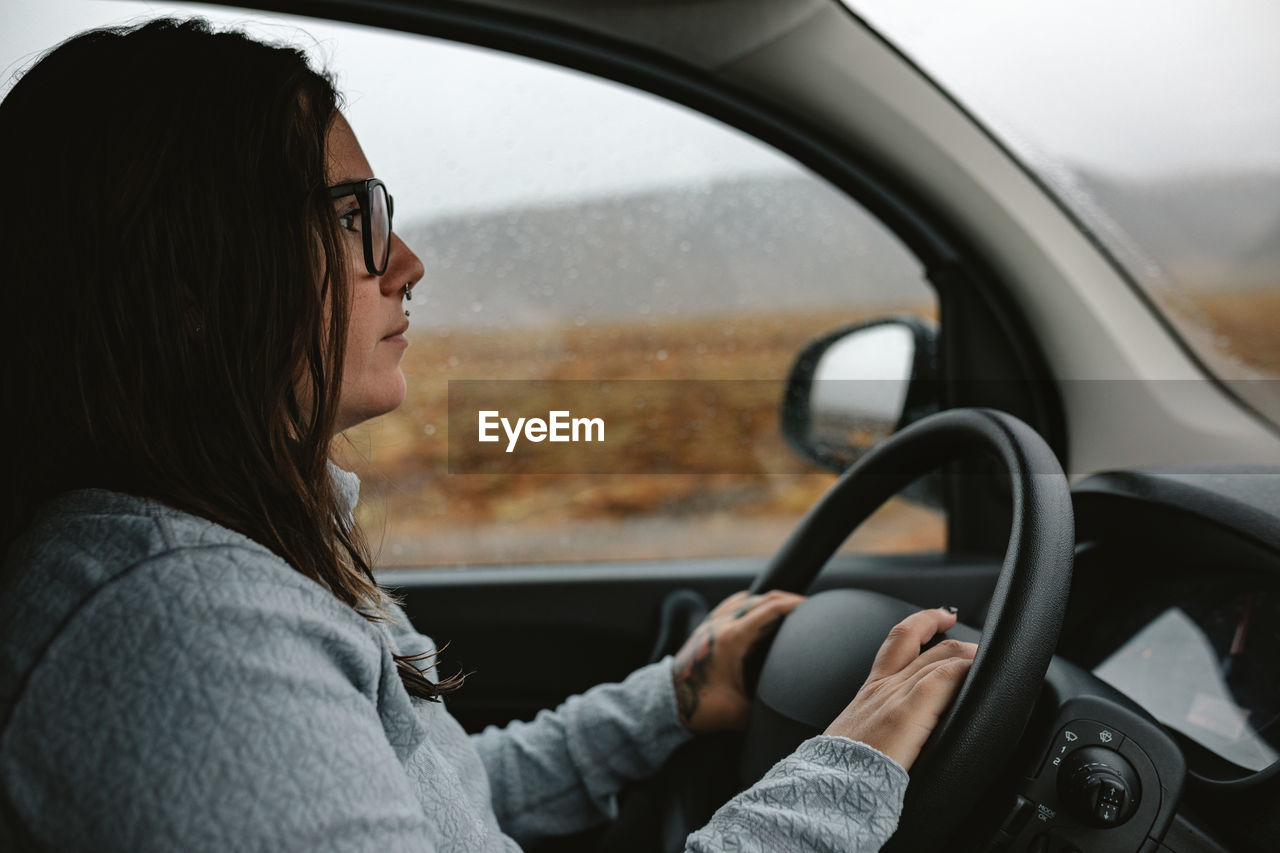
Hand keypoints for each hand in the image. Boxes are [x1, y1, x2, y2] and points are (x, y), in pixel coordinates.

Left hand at [670, 590, 803, 732]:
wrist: (666, 702)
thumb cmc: (700, 707)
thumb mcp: (740, 714)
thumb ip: (767, 711)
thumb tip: (791, 714)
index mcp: (732, 639)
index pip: (769, 610)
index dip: (793, 605)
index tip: (813, 606)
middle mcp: (721, 625)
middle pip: (760, 599)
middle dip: (786, 600)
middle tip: (809, 608)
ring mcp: (712, 623)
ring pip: (746, 599)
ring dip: (768, 601)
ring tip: (788, 610)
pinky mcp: (706, 627)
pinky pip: (732, 604)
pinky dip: (750, 603)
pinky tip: (759, 612)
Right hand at [824, 607, 975, 771]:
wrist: (827, 786)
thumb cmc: (840, 774)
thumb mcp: (856, 739)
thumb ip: (877, 730)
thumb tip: (894, 741)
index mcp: (871, 691)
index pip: (899, 641)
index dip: (924, 622)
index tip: (944, 616)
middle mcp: (883, 686)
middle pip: (928, 645)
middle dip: (960, 641)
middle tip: (982, 649)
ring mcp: (895, 696)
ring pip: (941, 657)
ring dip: (971, 656)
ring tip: (992, 663)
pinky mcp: (906, 713)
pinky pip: (942, 679)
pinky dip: (964, 670)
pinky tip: (979, 672)